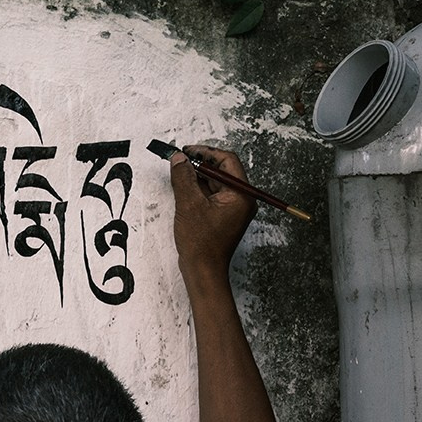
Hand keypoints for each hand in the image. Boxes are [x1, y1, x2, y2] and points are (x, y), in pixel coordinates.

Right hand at [170, 144, 255, 283]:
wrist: (203, 270)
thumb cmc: (201, 244)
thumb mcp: (188, 205)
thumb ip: (183, 177)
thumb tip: (179, 158)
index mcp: (240, 194)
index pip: (227, 160)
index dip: (206, 152)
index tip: (187, 151)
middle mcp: (241, 199)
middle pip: (222, 170)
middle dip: (200, 163)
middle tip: (180, 160)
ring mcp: (233, 208)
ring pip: (216, 182)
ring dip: (198, 176)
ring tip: (179, 173)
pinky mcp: (224, 215)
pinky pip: (212, 194)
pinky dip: (199, 189)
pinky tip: (184, 188)